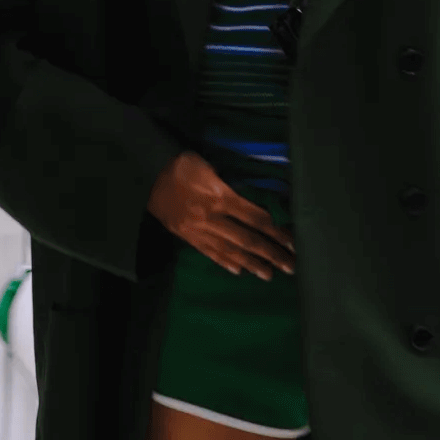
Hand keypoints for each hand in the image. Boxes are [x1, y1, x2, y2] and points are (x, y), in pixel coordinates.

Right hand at [147, 151, 294, 280]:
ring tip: (269, 275)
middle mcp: (211, 218)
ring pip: (229, 251)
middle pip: (247, 239)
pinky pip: (208, 253)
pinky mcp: (186, 237)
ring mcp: (198, 230)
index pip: (255, 218)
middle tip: (290, 266)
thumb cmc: (182, 164)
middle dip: (271, 253)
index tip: (293, 242)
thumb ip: (230, 186)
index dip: (276, 232)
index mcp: (220, 197)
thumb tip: (251, 204)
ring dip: (252, 264)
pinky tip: (238, 270)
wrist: (147, 174)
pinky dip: (224, 262)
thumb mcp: (210, 168)